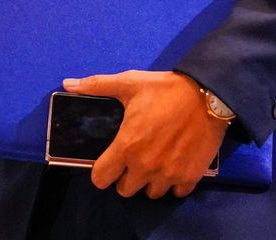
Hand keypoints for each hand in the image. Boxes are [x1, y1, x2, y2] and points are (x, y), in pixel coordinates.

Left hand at [62, 71, 227, 198]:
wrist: (208, 94)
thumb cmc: (166, 89)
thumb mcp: (129, 83)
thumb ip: (97, 86)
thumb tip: (67, 84)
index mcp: (126, 147)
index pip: (100, 179)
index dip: (102, 171)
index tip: (110, 161)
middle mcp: (144, 166)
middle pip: (125, 190)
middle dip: (127, 177)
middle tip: (135, 158)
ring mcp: (168, 174)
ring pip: (151, 193)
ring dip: (150, 181)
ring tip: (156, 162)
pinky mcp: (190, 176)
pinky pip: (176, 192)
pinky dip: (174, 183)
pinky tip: (175, 165)